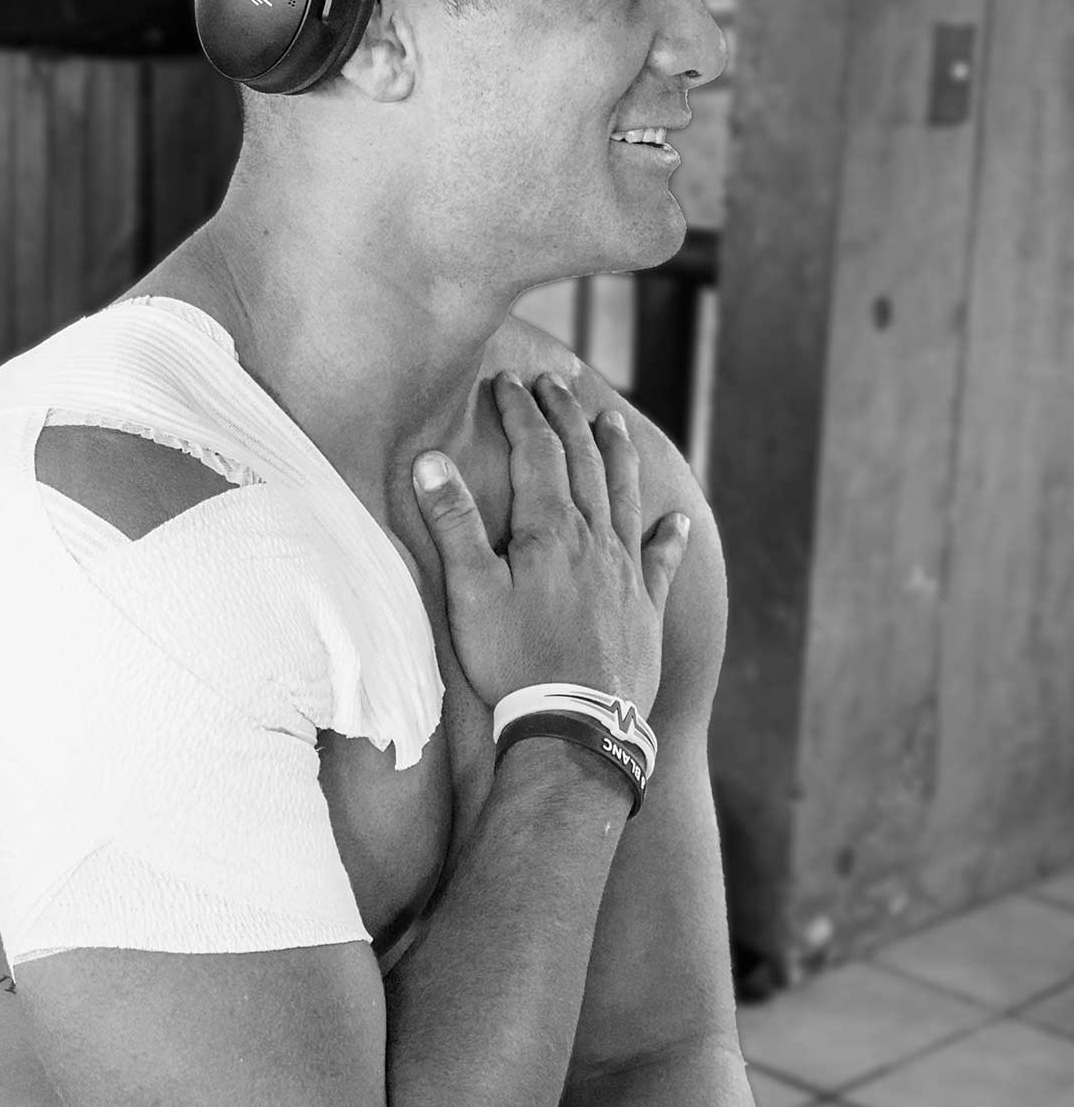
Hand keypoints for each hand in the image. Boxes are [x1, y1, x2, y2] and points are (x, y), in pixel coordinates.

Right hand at [417, 374, 687, 712]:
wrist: (577, 724)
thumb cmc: (514, 659)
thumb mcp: (469, 591)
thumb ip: (453, 523)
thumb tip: (430, 460)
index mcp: (550, 530)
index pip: (537, 451)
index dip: (521, 412)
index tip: (507, 382)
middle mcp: (595, 539)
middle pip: (583, 461)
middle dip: (565, 417)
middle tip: (554, 383)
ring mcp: (626, 572)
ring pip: (624, 496)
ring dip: (616, 453)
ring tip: (611, 420)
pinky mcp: (645, 607)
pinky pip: (661, 560)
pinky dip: (668, 535)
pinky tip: (675, 519)